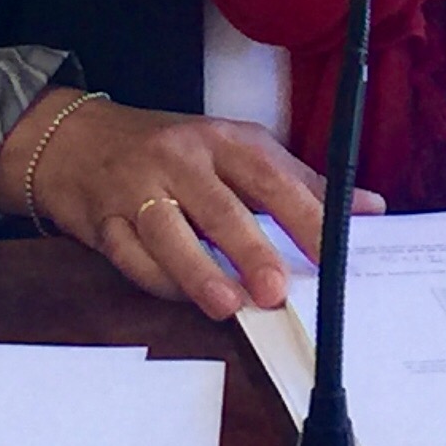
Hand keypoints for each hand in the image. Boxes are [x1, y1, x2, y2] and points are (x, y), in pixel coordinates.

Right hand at [0, 92, 383, 320]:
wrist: (76, 140)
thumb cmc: (172, 152)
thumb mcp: (234, 151)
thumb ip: (299, 182)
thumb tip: (370, 209)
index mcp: (224, 140)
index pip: (272, 177)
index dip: (305, 214)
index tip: (334, 251)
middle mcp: (181, 159)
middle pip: (220, 207)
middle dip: (251, 250)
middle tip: (277, 291)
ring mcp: (138, 188)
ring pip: (170, 233)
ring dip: (200, 272)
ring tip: (229, 306)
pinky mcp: (103, 219)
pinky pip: (130, 254)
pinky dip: (157, 281)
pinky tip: (182, 299)